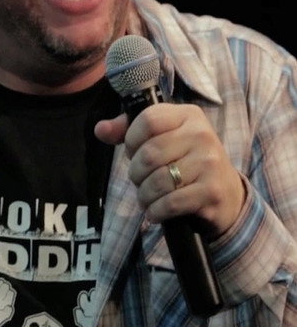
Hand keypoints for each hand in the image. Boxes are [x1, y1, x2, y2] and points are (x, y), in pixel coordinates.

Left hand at [94, 103, 245, 237]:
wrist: (226, 194)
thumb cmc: (185, 161)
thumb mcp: (163, 138)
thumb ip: (129, 130)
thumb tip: (100, 129)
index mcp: (188, 115)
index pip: (148, 119)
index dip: (132, 139)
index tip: (133, 152)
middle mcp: (202, 134)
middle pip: (149, 153)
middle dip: (136, 173)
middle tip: (139, 180)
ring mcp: (210, 162)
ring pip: (157, 180)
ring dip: (144, 195)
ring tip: (147, 198)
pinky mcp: (211, 191)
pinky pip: (170, 202)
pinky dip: (156, 211)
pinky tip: (156, 212)